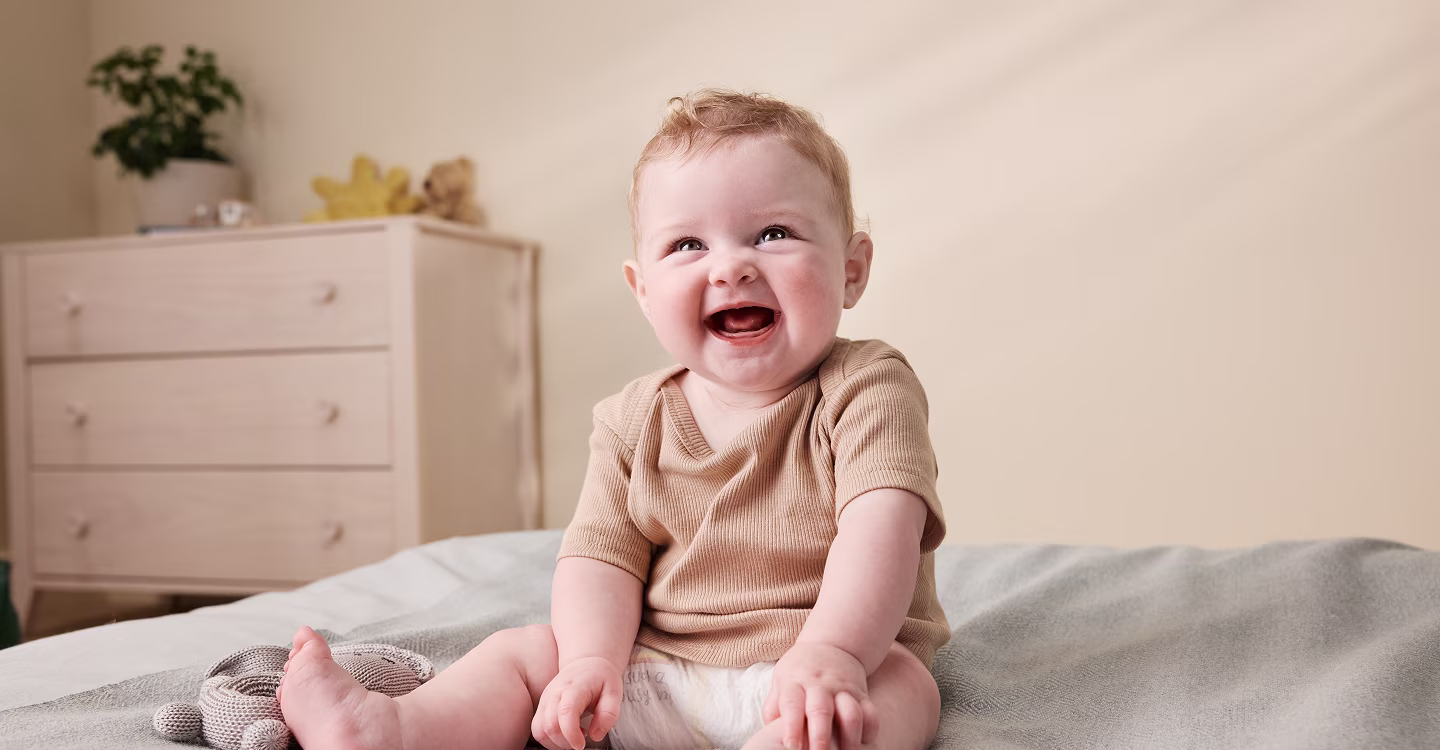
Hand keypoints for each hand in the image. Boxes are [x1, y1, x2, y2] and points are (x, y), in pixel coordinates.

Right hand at [532, 656, 621, 749]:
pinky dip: (549, 739)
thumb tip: (596, 735)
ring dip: (555, 742)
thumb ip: (608, 714)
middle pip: (549, 726)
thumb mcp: (614, 692)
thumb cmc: (601, 678)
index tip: (582, 744)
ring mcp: (545, 700)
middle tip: (582, 739)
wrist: (587, 664)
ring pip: (539, 730)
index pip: (566, 712)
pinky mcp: (541, 707)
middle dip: (565, 742)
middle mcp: (554, 693)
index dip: (572, 734)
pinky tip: (565, 734)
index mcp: (575, 687)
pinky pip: (537, 730)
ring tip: (573, 736)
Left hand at [762, 641, 877, 749]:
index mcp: (795, 682)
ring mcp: (842, 688)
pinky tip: (865, 742)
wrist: (832, 645)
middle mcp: (819, 685)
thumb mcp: (780, 680)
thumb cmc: (800, 671)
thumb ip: (774, 707)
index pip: (791, 704)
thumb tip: (770, 736)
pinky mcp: (861, 693)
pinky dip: (870, 729)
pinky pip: (870, 712)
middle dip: (820, 736)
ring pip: (850, 713)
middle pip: (821, 710)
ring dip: (850, 737)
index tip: (791, 747)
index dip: (791, 727)